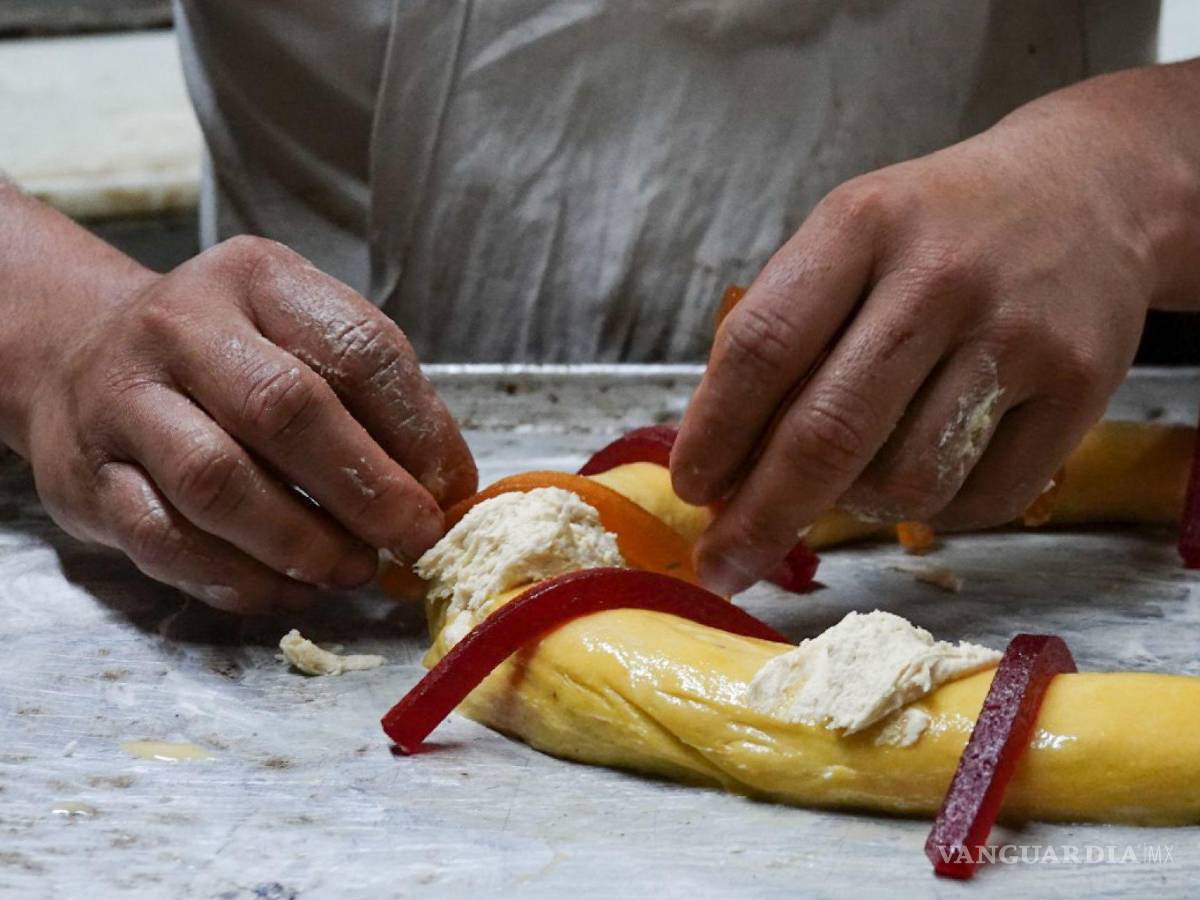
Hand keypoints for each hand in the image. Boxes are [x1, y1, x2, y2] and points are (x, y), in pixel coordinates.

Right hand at [24, 237, 475, 612]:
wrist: (78, 355)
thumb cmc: (225, 357)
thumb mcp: (301, 340)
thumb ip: (374, 403)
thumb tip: (445, 493)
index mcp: (259, 280)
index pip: (358, 349)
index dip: (417, 430)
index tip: (450, 491)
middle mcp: (181, 328)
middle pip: (284, 409)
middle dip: (366, 489)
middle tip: (415, 540)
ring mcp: (124, 401)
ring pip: (218, 481)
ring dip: (302, 542)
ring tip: (354, 570)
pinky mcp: (89, 478)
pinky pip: (167, 541)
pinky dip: (241, 579)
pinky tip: (291, 590)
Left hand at [671, 80, 1179, 594]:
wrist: (1088, 191)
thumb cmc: (937, 229)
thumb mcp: (848, 237)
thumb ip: (784, 334)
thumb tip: (723, 467)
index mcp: (862, 225)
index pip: (763, 348)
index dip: (714, 434)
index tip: (689, 489)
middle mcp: (940, 278)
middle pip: (827, 434)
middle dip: (760, 518)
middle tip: (723, 563)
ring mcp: (1016, 336)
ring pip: (905, 483)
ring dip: (854, 508)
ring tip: (848, 480)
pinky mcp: (1083, 390)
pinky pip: (980, 501)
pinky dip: (933, 510)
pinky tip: (926, 468)